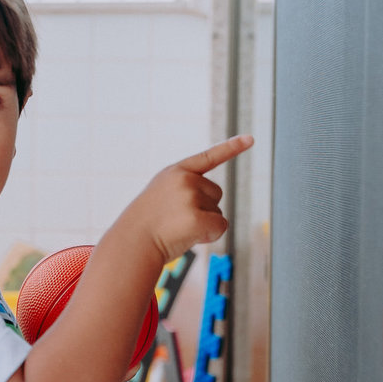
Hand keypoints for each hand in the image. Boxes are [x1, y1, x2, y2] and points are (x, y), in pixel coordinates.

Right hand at [119, 135, 253, 262]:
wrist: (132, 243)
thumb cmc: (146, 224)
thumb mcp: (162, 197)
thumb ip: (185, 193)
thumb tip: (213, 215)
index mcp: (175, 172)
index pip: (208, 157)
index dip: (231, 148)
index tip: (250, 138)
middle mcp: (185, 180)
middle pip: (216, 193)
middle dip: (204, 208)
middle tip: (177, 218)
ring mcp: (191, 197)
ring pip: (218, 211)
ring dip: (203, 223)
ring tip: (177, 227)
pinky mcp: (198, 218)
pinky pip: (220, 226)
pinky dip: (210, 235)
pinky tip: (188, 236)